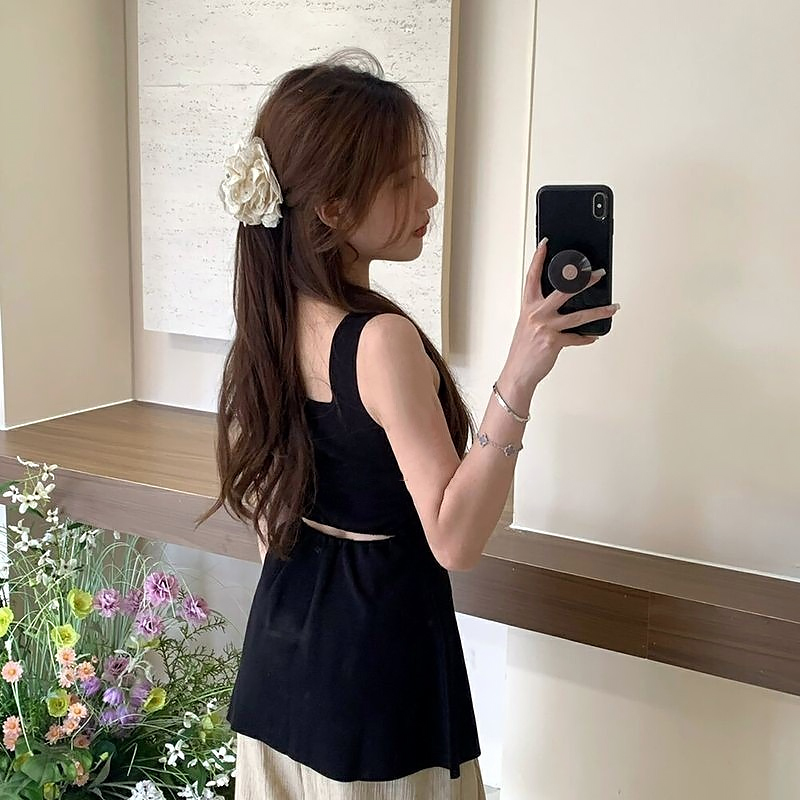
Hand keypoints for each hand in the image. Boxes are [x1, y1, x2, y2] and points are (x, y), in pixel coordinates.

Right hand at [505, 238, 618, 387]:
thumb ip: (541, 313)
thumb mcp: (528, 326)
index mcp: (528, 307)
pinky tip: (593, 336)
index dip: (538, 258)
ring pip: (578, 315)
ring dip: (599, 311)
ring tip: (613, 307)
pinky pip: (576, 338)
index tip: (546, 243)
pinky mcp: (554, 342)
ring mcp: (546, 327)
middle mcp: (537, 314)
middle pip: (563, 290)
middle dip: (583, 280)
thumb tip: (560, 306)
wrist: (517, 373)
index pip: (532, 277)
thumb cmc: (522, 351)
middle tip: (598, 273)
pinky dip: (586, 338)